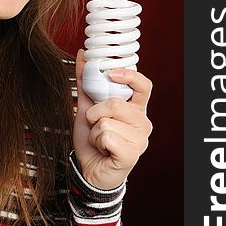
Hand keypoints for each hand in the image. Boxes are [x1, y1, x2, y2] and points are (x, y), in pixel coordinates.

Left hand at [72, 49, 152, 189]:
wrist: (88, 169)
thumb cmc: (93, 140)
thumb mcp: (86, 107)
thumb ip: (86, 82)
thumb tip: (81, 55)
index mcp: (136, 109)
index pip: (144, 85)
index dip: (129, 76)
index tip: (111, 73)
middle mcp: (143, 123)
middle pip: (116, 103)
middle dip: (95, 113)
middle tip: (96, 124)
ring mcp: (140, 140)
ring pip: (107, 121)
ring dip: (94, 131)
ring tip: (100, 140)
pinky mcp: (132, 154)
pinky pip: (106, 137)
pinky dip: (97, 142)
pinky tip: (103, 150)